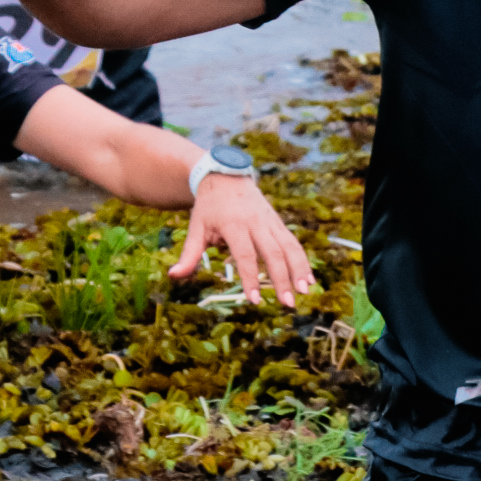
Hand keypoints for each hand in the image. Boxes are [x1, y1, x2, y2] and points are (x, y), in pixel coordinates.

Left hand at [171, 170, 318, 307]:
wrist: (226, 177)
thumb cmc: (208, 207)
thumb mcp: (196, 227)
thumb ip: (188, 254)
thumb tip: (173, 276)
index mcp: (234, 224)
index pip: (245, 254)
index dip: (250, 278)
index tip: (254, 301)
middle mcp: (256, 223)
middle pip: (272, 253)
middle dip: (281, 279)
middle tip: (287, 303)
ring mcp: (270, 222)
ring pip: (289, 247)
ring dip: (298, 270)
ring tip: (305, 292)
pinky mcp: (278, 223)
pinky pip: (293, 242)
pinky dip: (302, 260)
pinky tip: (308, 279)